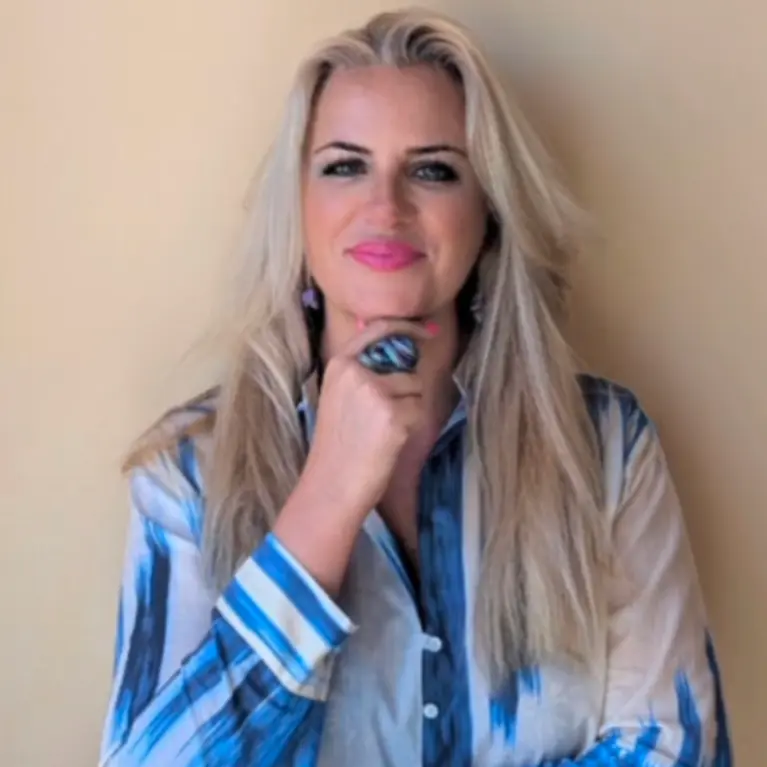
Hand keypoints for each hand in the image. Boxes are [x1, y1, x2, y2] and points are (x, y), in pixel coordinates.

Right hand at [300, 319, 433, 517]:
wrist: (331, 483)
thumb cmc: (337, 445)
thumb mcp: (339, 397)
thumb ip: (361, 371)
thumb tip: (395, 345)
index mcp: (341, 364)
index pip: (378, 329)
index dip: (406, 327)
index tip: (426, 330)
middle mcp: (357, 372)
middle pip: (405, 365)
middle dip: (405, 388)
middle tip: (384, 417)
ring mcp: (376, 393)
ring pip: (415, 388)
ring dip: (409, 409)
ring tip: (382, 431)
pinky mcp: (394, 416)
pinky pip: (418, 411)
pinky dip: (410, 427)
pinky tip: (389, 441)